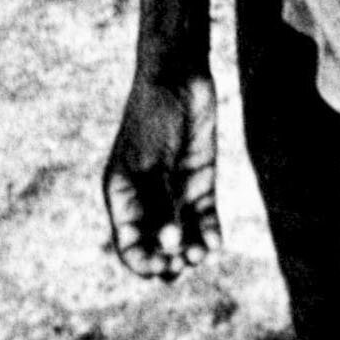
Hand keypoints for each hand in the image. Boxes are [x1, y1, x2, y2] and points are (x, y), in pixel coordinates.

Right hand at [104, 66, 221, 281]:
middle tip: (184, 260)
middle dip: (169, 262)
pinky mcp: (200, 182)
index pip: (129, 245)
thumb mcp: (153, 161)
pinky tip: (214, 241)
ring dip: (191, 252)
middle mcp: (149, 200)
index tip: (161, 264)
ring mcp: (175, 192)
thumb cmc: (155, 115)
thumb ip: (160, 202)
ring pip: (183, 237)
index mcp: (124, 197)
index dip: (143, 262)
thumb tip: (170, 245)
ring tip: (202, 252)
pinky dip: (209, 233)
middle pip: (157, 247)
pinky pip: (204, 218)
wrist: (179, 76)